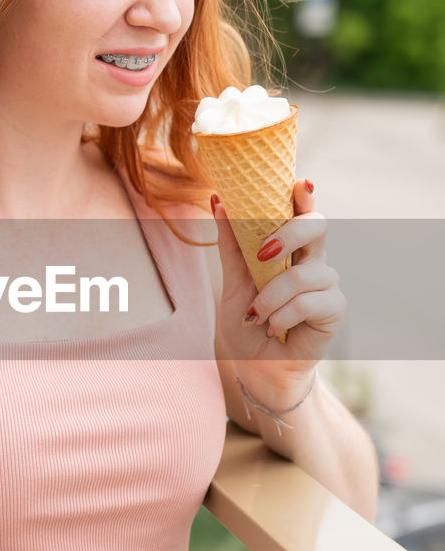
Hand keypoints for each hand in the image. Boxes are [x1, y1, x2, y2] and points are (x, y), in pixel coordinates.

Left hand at [213, 179, 344, 396]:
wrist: (252, 368)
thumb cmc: (245, 323)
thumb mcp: (231, 282)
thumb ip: (230, 244)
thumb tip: (216, 200)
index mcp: (290, 248)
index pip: (303, 212)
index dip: (305, 195)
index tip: (299, 182)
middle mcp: (312, 261)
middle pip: (317, 227)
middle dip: (288, 234)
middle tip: (261, 253)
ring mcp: (326, 284)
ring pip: (304, 274)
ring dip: (271, 297)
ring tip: (256, 316)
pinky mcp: (334, 310)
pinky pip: (309, 302)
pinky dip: (283, 316)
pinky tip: (273, 329)